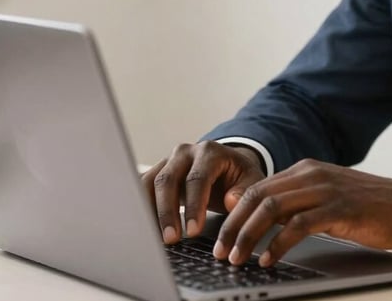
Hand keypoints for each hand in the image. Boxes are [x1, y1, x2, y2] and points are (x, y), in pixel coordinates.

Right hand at [141, 141, 265, 243]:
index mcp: (210, 151)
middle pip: (168, 179)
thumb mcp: (250, 180)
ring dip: (149, 211)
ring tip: (154, 238)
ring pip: (149, 183)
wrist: (226, 165)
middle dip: (167, 212)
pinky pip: (142, 189)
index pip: (197, 178)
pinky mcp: (156, 172)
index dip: (194, 206)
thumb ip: (244, 191)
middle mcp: (185, 152)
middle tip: (171, 239)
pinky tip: (144, 229)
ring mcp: (167, 161)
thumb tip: (231, 201)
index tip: (193, 231)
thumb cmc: (237, 176)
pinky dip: (141, 208)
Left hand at [212, 159, 391, 266]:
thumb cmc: (370, 205)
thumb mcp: (328, 197)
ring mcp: (325, 190)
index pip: (258, 187)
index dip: (236, 213)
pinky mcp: (339, 209)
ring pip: (273, 209)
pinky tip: (269, 259)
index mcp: (306, 169)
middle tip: (221, 251)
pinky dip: (279, 243)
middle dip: (235, 226)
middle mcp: (311, 174)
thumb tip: (262, 219)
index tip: (222, 236)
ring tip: (237, 258)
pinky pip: (299, 225)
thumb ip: (298, 202)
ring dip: (249, 235)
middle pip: (259, 196)